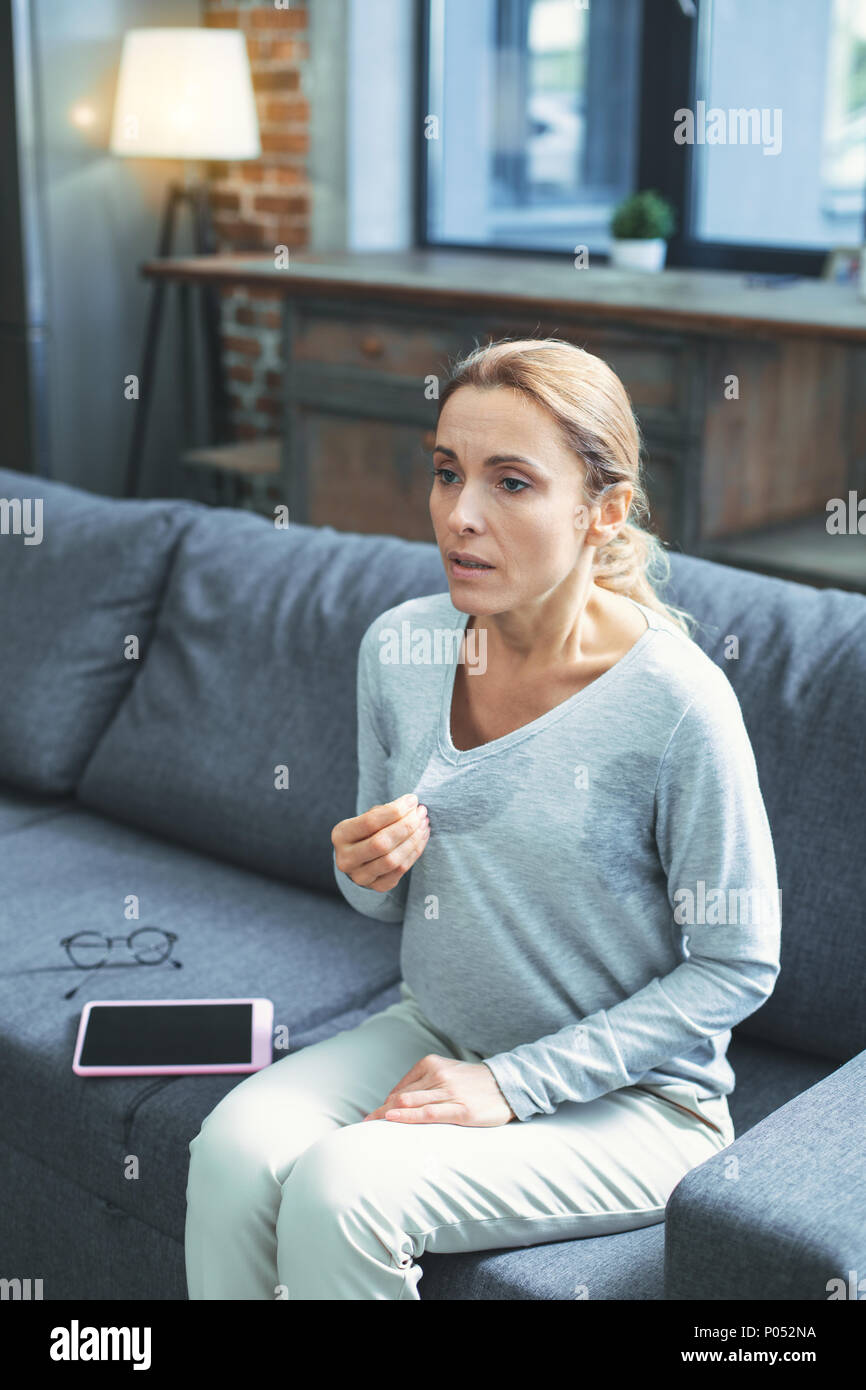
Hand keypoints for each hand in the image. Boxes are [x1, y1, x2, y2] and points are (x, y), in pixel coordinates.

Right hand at [332, 793, 429, 892]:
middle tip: (421, 813)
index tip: (412, 800)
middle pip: (381, 843)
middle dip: (406, 826)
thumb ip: (385, 811)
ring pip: (392, 860)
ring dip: (414, 840)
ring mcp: (360, 876)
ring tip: (424, 824)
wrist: (360, 859)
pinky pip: (400, 870)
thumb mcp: (367, 818)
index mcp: (340, 835)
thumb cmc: (367, 832)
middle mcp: (346, 859)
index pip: (370, 822)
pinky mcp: (377, 886)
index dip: (395, 810)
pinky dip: (415, 852)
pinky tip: (422, 838)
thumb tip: (411, 805)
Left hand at [362, 1055, 516, 1126]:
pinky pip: (429, 1113)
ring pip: (410, 1103)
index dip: (384, 1104)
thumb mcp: (446, 1073)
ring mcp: (450, 1092)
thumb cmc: (473, 1083)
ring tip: (369, 1128)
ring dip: (387, 1116)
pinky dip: (408, 1117)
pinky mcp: (461, 1110)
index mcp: (431, 1064)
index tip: (370, 1118)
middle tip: (363, 1126)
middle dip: (380, 1112)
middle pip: (400, 1097)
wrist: (508, 1085)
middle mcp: (438, 1075)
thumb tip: (396, 1103)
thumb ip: (423, 1083)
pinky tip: (392, 1120)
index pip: (400, 1088)